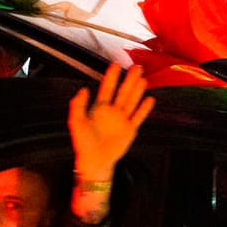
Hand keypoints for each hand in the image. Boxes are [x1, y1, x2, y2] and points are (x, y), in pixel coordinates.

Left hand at [67, 64, 154, 220]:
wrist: (94, 162)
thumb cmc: (83, 143)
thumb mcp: (76, 122)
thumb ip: (78, 105)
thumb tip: (83, 89)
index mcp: (99, 108)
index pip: (107, 88)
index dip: (111, 77)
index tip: (116, 65)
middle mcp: (112, 111)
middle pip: (123, 92)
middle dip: (129, 79)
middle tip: (136, 67)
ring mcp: (122, 120)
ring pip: (132, 101)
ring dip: (137, 91)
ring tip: (143, 79)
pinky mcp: (130, 130)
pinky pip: (138, 117)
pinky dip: (144, 109)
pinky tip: (149, 99)